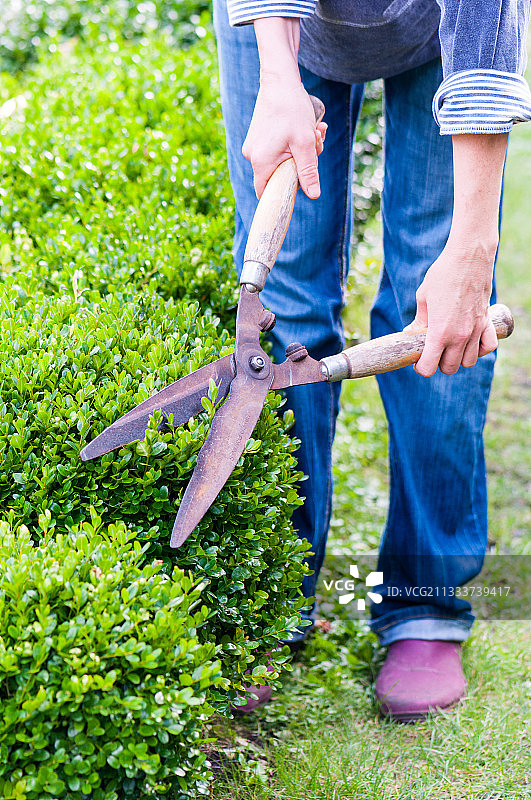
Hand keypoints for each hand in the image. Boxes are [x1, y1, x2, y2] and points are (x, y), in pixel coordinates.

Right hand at [244, 17, 325, 198]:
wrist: (279, 80)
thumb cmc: (292, 109)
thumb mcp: (305, 143)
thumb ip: (308, 171)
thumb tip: (313, 195)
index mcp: (261, 161)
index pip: (267, 193)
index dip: (285, 192)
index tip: (303, 181)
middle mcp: (252, 156)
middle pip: (279, 175)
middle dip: (302, 163)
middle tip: (317, 141)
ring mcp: (254, 146)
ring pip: (281, 160)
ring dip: (302, 150)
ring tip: (315, 130)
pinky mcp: (258, 138)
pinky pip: (277, 149)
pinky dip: (293, 142)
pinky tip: (306, 127)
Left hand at [405, 233, 498, 375]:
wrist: (468, 256)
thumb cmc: (442, 275)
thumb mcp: (423, 298)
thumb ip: (419, 321)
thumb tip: (411, 334)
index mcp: (439, 332)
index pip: (429, 368)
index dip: (421, 367)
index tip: (418, 358)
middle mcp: (459, 336)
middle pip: (449, 368)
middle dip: (438, 363)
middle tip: (433, 349)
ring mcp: (475, 330)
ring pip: (468, 362)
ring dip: (458, 358)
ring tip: (450, 345)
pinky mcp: (487, 322)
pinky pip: (487, 347)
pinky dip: (479, 349)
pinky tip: (470, 341)